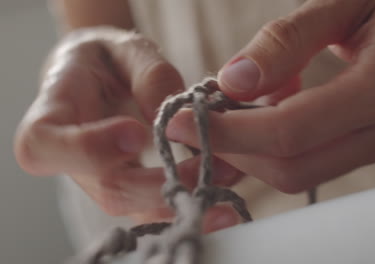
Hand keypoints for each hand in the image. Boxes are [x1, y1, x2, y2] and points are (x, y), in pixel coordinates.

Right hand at [14, 27, 241, 231]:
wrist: (104, 79)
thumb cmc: (108, 60)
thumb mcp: (126, 49)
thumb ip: (147, 73)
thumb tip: (170, 114)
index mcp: (49, 121)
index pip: (47, 147)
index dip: (90, 148)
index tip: (136, 133)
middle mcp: (72, 163)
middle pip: (108, 188)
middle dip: (161, 182)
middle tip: (205, 164)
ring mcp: (102, 182)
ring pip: (137, 207)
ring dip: (183, 198)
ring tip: (225, 178)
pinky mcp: (130, 191)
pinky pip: (156, 208)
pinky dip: (189, 202)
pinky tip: (219, 192)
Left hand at [166, 0, 374, 192]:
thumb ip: (287, 40)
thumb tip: (233, 81)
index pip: (290, 132)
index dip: (230, 132)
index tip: (184, 121)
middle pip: (293, 167)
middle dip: (235, 150)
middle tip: (198, 119)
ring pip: (303, 171)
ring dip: (254, 149)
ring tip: (231, 107)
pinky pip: (318, 158)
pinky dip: (280, 143)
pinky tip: (271, 103)